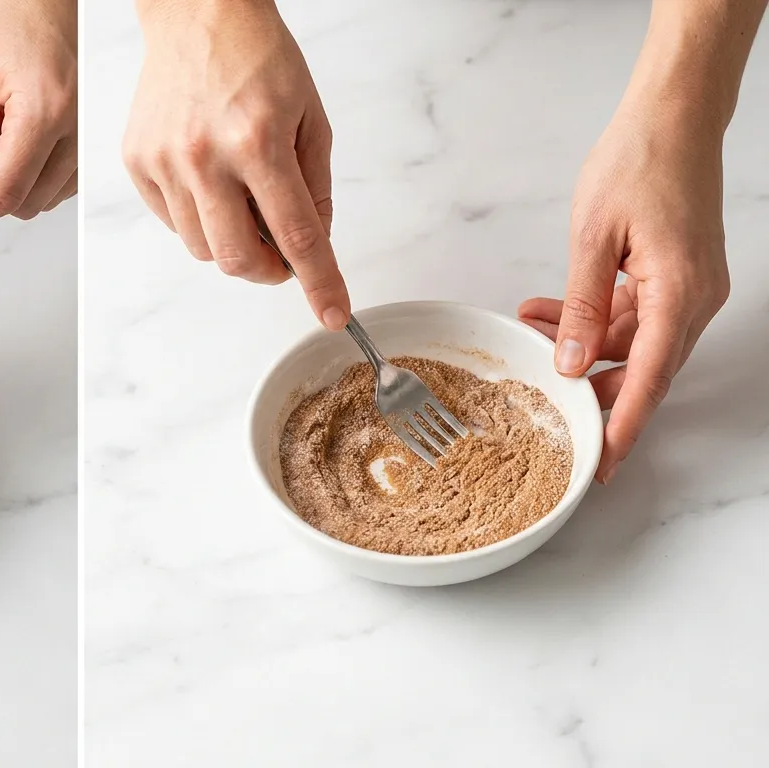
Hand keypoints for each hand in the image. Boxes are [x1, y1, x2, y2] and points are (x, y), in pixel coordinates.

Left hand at [0, 0, 77, 230]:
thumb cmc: (13, 12)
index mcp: (46, 110)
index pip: (5, 193)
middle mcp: (76, 128)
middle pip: (25, 203)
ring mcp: (88, 135)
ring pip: (43, 199)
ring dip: (9, 185)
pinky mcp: (90, 138)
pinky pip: (60, 183)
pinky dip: (30, 174)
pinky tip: (13, 140)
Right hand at [123, 0, 347, 329]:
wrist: (198, 15)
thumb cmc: (257, 56)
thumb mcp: (310, 116)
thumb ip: (316, 186)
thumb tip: (311, 242)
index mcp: (258, 141)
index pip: (297, 235)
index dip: (319, 282)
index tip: (333, 313)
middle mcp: (206, 156)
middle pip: (239, 259)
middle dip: (268, 270)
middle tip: (281, 253)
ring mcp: (165, 162)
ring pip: (203, 248)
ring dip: (232, 243)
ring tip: (243, 202)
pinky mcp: (138, 162)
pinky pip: (172, 223)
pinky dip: (199, 219)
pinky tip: (210, 181)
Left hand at [519, 102, 727, 483]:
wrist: (673, 117)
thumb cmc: (639, 162)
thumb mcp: (593, 237)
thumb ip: (580, 305)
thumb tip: (568, 361)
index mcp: (679, 293)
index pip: (648, 378)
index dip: (622, 425)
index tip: (602, 463)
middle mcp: (692, 298)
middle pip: (641, 367)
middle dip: (588, 384)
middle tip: (542, 398)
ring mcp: (686, 287)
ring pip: (630, 340)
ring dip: (579, 342)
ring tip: (528, 326)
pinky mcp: (673, 274)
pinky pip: (632, 313)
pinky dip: (591, 317)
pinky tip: (548, 310)